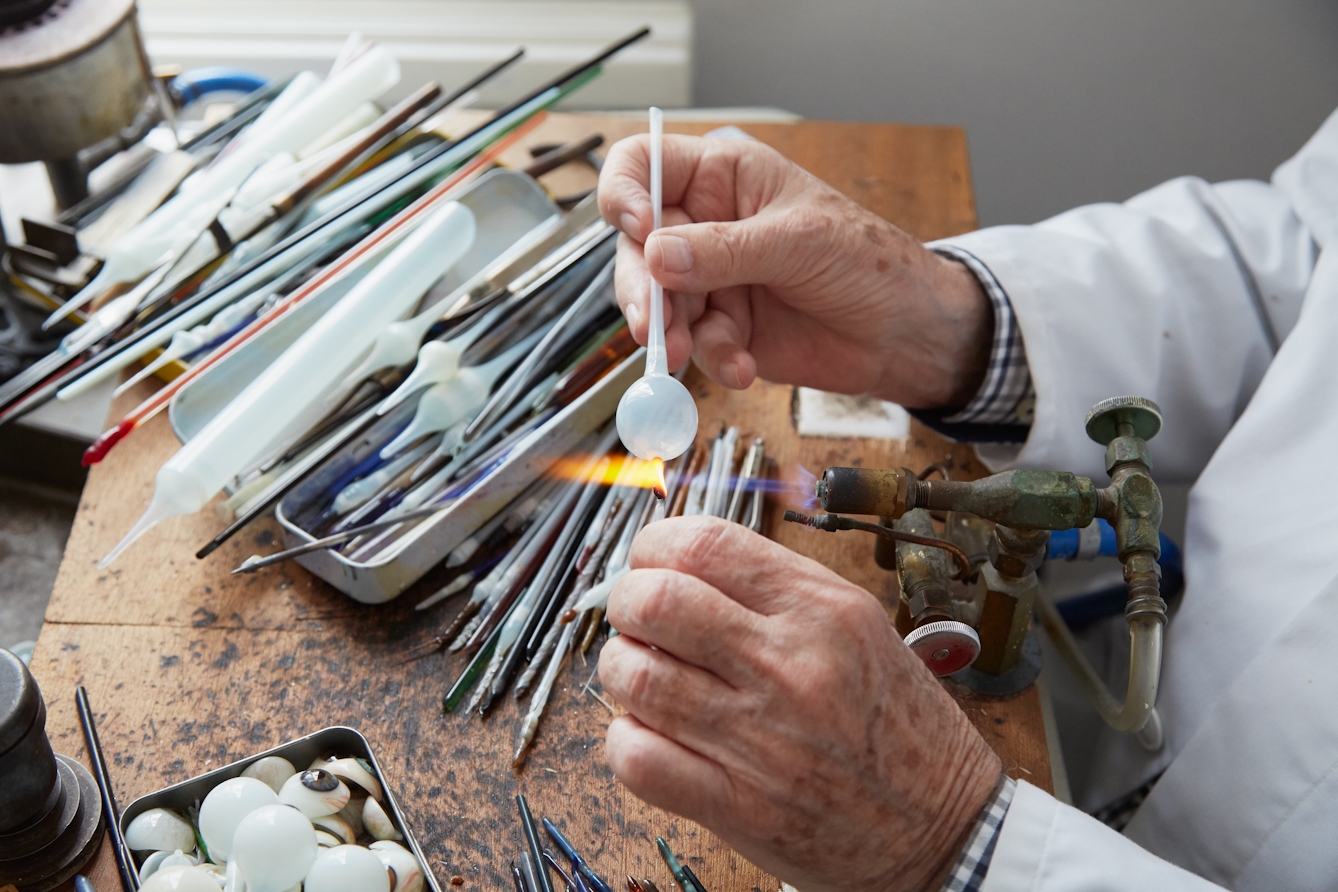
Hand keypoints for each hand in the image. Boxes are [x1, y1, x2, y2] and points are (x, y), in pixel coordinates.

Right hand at [598, 135, 991, 408]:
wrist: (905, 332)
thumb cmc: (868, 260)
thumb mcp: (799, 241)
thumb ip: (725, 249)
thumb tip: (656, 255)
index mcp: (721, 177)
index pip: (642, 166)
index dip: (625, 193)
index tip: (639, 229)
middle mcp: (706, 225)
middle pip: (636, 247)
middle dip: (640, 287)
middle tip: (651, 324)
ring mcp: (711, 280)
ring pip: (657, 303)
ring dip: (669, 332)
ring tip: (685, 352)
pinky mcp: (723, 329)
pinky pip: (695, 345)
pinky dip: (712, 359)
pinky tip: (742, 366)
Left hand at [598, 516, 1000, 891]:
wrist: (946, 827)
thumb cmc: (897, 725)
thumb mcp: (858, 627)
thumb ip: (772, 590)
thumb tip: (676, 563)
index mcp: (822, 609)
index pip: (703, 542)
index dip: (654, 547)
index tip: (650, 564)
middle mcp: (790, 665)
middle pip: (655, 601)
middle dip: (625, 603)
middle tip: (636, 620)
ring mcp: (761, 739)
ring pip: (635, 676)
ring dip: (622, 671)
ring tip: (643, 678)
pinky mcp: (739, 806)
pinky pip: (637, 758)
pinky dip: (626, 741)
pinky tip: (652, 735)